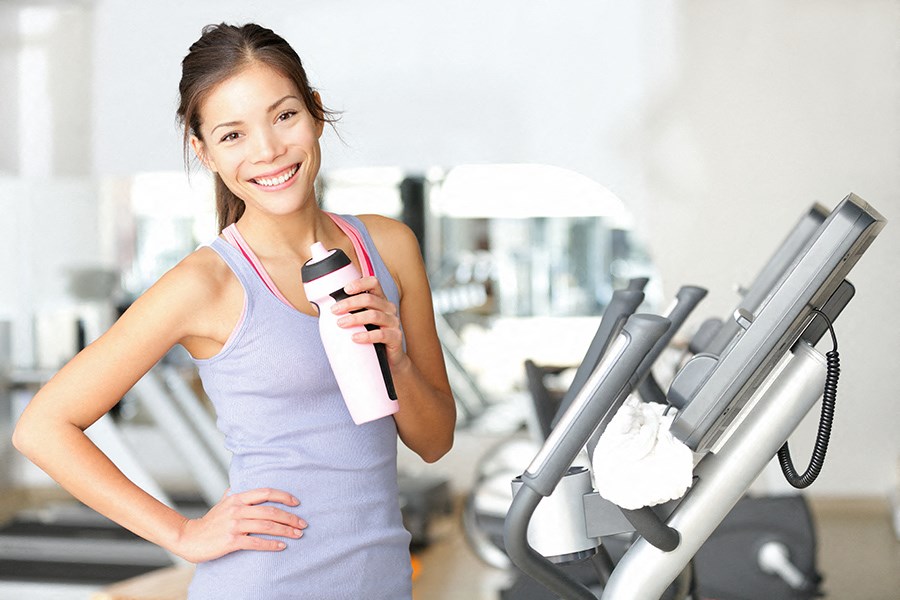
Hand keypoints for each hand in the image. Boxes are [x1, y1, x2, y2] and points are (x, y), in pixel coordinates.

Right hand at [174, 488, 306, 562]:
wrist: (189, 538)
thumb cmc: (208, 522)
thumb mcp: (221, 504)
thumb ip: (232, 494)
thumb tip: (238, 485)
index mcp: (237, 498)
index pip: (265, 492)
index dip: (284, 496)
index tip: (297, 503)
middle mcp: (237, 509)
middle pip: (271, 511)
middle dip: (290, 517)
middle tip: (303, 524)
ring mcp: (234, 525)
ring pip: (267, 526)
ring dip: (285, 531)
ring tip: (297, 535)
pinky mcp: (231, 541)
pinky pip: (256, 542)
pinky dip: (271, 544)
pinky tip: (281, 546)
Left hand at [333, 276, 406, 366]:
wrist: (388, 358)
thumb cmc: (371, 337)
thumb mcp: (362, 321)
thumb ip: (349, 312)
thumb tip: (321, 307)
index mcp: (380, 300)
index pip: (373, 283)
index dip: (360, 283)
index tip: (345, 289)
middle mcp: (388, 308)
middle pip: (370, 299)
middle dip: (349, 303)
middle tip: (334, 310)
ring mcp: (393, 322)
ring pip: (374, 315)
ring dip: (355, 318)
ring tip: (340, 324)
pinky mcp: (395, 337)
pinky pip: (381, 334)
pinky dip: (366, 336)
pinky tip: (355, 338)